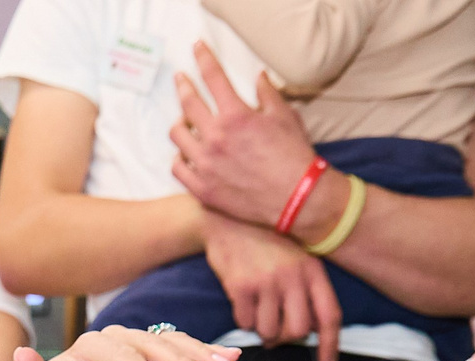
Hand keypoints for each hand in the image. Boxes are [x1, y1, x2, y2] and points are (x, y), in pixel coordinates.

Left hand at [0, 328, 240, 360]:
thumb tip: (20, 353)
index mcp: (90, 347)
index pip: (119, 355)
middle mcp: (116, 339)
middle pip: (152, 346)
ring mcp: (137, 344)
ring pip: (172, 344)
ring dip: (199, 355)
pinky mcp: (153, 355)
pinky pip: (183, 349)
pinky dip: (206, 353)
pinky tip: (232, 360)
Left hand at [171, 45, 321, 230]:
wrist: (297, 198)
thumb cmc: (294, 156)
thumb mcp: (284, 117)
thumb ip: (267, 94)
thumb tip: (258, 76)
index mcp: (236, 115)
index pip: (213, 76)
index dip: (203, 57)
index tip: (197, 48)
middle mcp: (215, 137)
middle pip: (188, 103)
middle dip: (183, 85)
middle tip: (181, 79)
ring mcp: (206, 165)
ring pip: (178, 135)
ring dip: (179, 123)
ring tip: (184, 121)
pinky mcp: (203, 189)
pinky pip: (178, 167)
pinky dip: (179, 157)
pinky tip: (185, 153)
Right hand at [202, 214, 340, 360]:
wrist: (228, 217)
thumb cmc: (266, 241)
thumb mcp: (297, 256)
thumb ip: (308, 288)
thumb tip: (311, 329)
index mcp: (312, 269)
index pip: (330, 315)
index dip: (330, 346)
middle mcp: (292, 276)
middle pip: (298, 331)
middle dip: (286, 338)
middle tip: (277, 331)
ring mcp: (266, 282)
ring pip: (270, 332)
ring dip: (263, 330)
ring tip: (259, 312)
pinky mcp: (241, 287)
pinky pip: (245, 324)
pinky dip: (244, 320)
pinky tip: (243, 301)